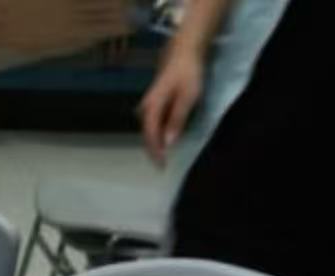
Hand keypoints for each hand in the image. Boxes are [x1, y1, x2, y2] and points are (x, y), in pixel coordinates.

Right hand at [140, 51, 203, 167]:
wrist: (183, 51)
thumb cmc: (187, 73)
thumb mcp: (187, 97)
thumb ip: (177, 119)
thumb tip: (169, 142)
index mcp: (153, 107)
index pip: (151, 135)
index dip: (155, 152)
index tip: (161, 166)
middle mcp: (147, 106)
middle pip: (147, 133)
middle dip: (153, 149)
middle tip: (161, 164)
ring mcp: (149, 103)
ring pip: (149, 127)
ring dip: (154, 141)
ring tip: (162, 153)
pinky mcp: (155, 100)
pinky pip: (154, 120)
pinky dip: (158, 131)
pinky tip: (165, 135)